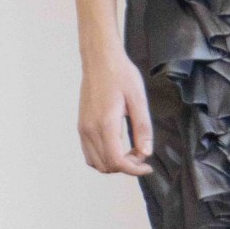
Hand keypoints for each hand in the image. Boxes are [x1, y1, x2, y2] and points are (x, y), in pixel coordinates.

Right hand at [79, 51, 152, 175]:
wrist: (100, 59)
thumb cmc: (120, 74)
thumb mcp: (138, 99)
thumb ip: (142, 128)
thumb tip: (145, 152)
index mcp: (105, 124)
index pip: (116, 161)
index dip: (134, 169)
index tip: (147, 165)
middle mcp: (90, 129)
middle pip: (106, 166)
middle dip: (126, 166)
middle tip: (141, 152)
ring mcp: (83, 128)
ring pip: (95, 163)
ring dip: (114, 163)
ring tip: (131, 149)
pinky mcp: (81, 125)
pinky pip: (89, 153)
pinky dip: (103, 157)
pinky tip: (117, 146)